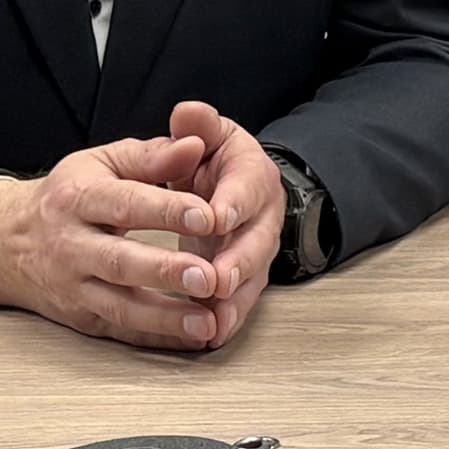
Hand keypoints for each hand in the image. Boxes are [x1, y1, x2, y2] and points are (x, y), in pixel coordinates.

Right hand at [0, 133, 237, 352]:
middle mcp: (72, 246)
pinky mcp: (81, 317)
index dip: (167, 210)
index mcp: (78, 199)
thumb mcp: (102, 163)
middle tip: (210, 276)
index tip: (209, 215)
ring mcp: (74, 287)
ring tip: (207, 321)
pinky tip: (193, 337)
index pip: (125, 204)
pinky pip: (120, 330)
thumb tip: (196, 145)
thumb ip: (152, 156)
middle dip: (165, 271)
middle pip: (120, 261)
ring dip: (165, 317)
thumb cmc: (69, 195)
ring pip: (119, 306)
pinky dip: (156, 337)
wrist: (4, 242)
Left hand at [165, 100, 284, 345]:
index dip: (233, 202)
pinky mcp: (244, 278)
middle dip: (238, 261)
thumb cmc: (212, 159)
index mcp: (252, 175)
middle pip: (257, 241)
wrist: (231, 188)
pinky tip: (211, 335)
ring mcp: (255, 251)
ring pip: (252, 278)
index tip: (215, 216)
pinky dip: (228, 319)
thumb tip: (188, 113)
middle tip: (215, 278)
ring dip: (234, 299)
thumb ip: (198, 126)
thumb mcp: (208, 135)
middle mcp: (261, 216)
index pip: (247, 187)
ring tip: (214, 317)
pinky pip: (240, 302)